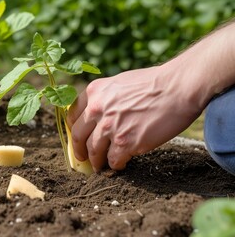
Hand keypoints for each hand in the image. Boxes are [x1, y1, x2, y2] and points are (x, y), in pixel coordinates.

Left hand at [67, 66, 202, 171]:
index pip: (72, 115)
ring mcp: (110, 127)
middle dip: (79, 151)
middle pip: (78, 136)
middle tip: (82, 158)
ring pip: (94, 152)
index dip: (74, 130)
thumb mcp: (119, 83)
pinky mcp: (125, 142)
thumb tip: (98, 117)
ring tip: (100, 166)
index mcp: (94, 92)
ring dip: (96, 162)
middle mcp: (97, 109)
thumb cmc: (153, 84)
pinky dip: (115, 165)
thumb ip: (104, 99)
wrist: (177, 87)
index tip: (77, 138)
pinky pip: (113, 160)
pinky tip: (120, 164)